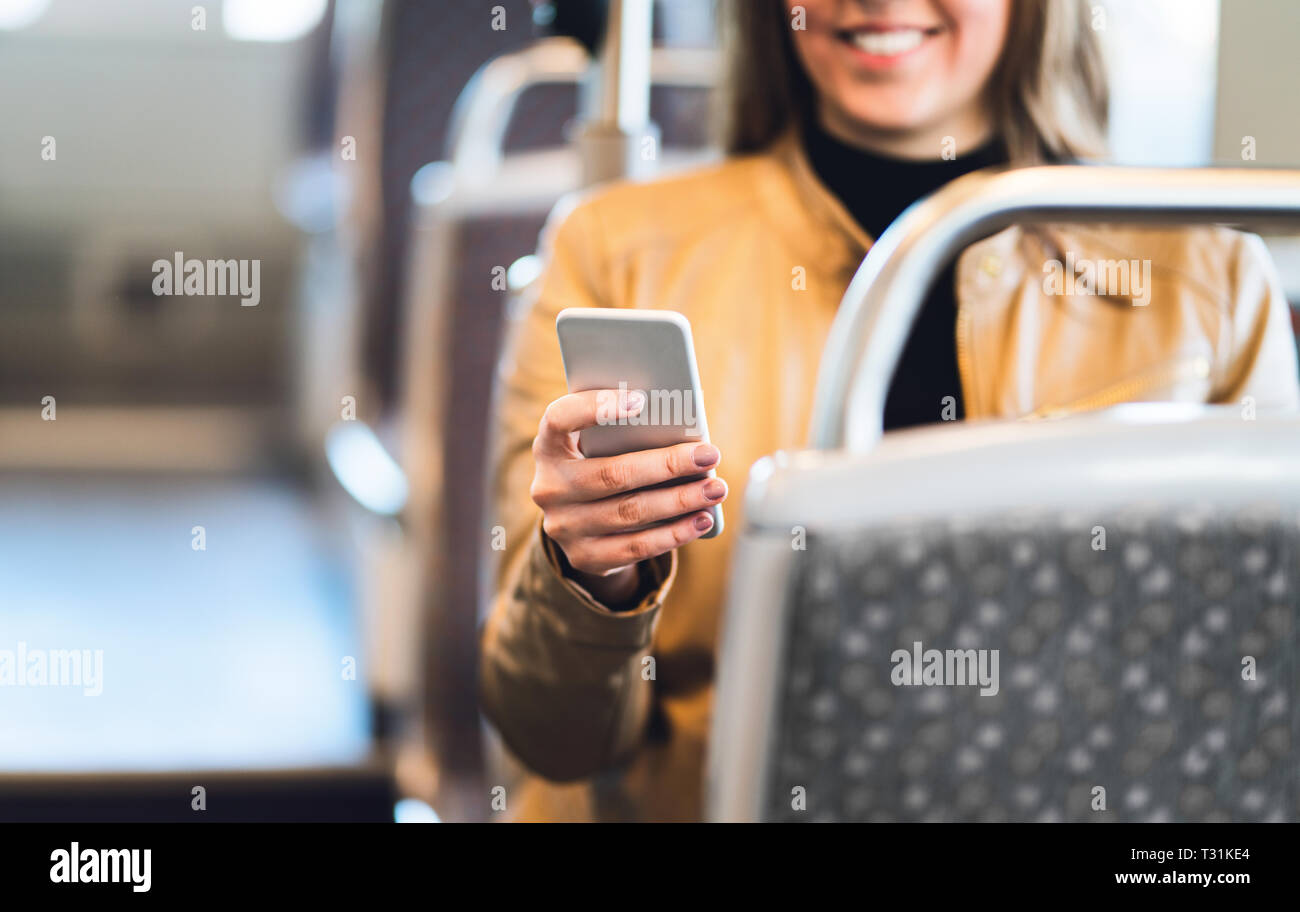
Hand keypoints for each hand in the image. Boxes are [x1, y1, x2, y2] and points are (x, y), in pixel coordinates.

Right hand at [529, 388, 727, 605]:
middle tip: (709, 455)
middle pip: (612, 474)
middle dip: (668, 464)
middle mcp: (549, 488)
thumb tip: (684, 424)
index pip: (559, 419)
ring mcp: (564, 526)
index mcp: (549, 447)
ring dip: (680, 500)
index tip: (641, 401)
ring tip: (715, 489)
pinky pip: (636, 547)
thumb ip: (625, 432)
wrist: (580, 525)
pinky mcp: (584, 556)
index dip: (595, 408)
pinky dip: (674, 533)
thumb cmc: (602, 465)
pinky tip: (701, 520)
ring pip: (630, 512)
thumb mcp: (599, 446)